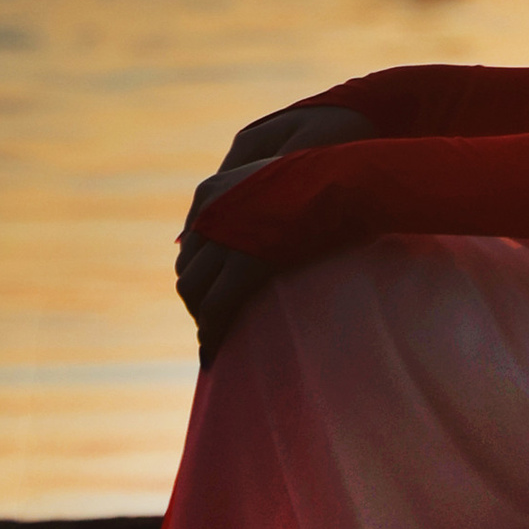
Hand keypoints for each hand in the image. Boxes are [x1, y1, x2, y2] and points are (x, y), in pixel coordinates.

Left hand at [176, 104, 374, 364]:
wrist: (342, 180)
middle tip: (213, 322)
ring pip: (192, 289)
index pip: (190, 244)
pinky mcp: (244, 262)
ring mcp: (223, 237)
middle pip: (187, 268)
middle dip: (197, 297)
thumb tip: (248, 237)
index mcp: (211, 191)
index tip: (209, 294)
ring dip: (202, 316)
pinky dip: (212, 330)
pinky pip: (216, 306)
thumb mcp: (271, 181)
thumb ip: (249, 202)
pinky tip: (217, 347)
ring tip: (216, 336)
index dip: (199, 273)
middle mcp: (208, 212)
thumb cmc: (320, 180)